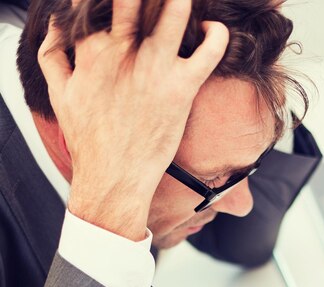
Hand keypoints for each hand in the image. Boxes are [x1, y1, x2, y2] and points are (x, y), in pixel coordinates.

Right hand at [38, 0, 228, 240]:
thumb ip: (52, 54)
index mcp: (93, 49)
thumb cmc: (89, 140)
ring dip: (180, 0)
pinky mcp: (180, 89)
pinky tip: (211, 31)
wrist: (113, 178)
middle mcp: (124, 51)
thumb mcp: (60, 93)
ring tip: (182, 1)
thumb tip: (55, 25)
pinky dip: (216, 35)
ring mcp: (154, 68)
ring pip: (174, 12)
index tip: (121, 1)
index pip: (99, 0)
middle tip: (154, 0)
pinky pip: (208, 52)